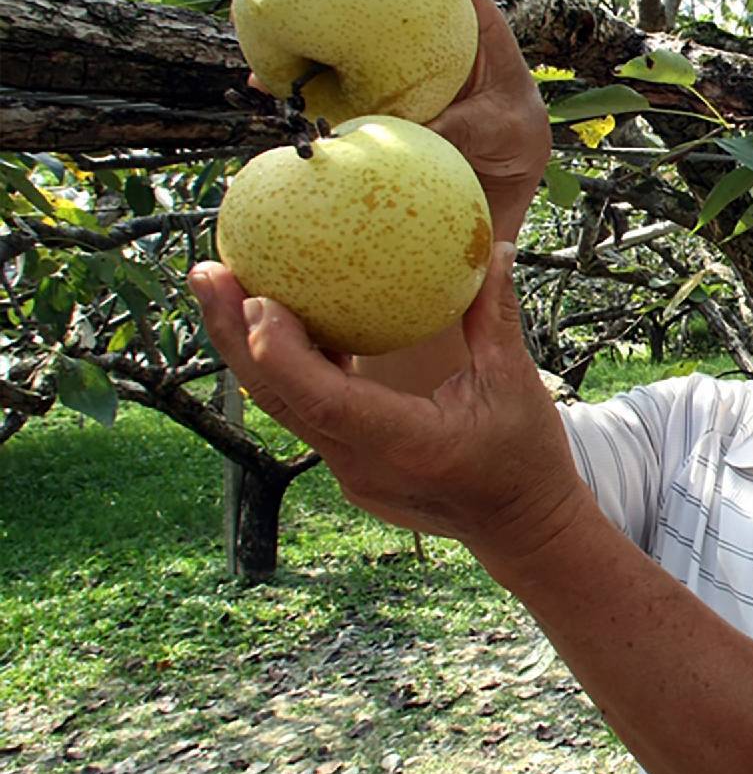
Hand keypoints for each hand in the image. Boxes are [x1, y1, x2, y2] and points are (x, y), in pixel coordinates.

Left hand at [188, 244, 584, 563]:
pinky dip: (282, 365)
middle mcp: (362, 464)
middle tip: (206, 271)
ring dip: (246, 347)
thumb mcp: (516, 383)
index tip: (256, 299)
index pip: (326, 401)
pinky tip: (272, 318)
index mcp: (406, 445)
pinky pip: (303, 410)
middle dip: (232, 334)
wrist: (519, 526)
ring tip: (220, 283)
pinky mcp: (347, 466)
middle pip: (279, 398)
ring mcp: (348, 470)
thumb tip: (491, 248)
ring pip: (282, 404)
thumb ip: (494, 316)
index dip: (284, 353)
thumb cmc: (525, 456)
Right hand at [251, 0, 551, 241]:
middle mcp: (421, 34)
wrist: (492, 189)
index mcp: (469, 26)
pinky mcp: (363, 96)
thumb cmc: (513, 148)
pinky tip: (259, 76)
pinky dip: (291, 74)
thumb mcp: (505, 133)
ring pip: (336, 20)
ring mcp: (387, 61)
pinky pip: (323, 79)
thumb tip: (422, 132)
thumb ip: (471, 125)